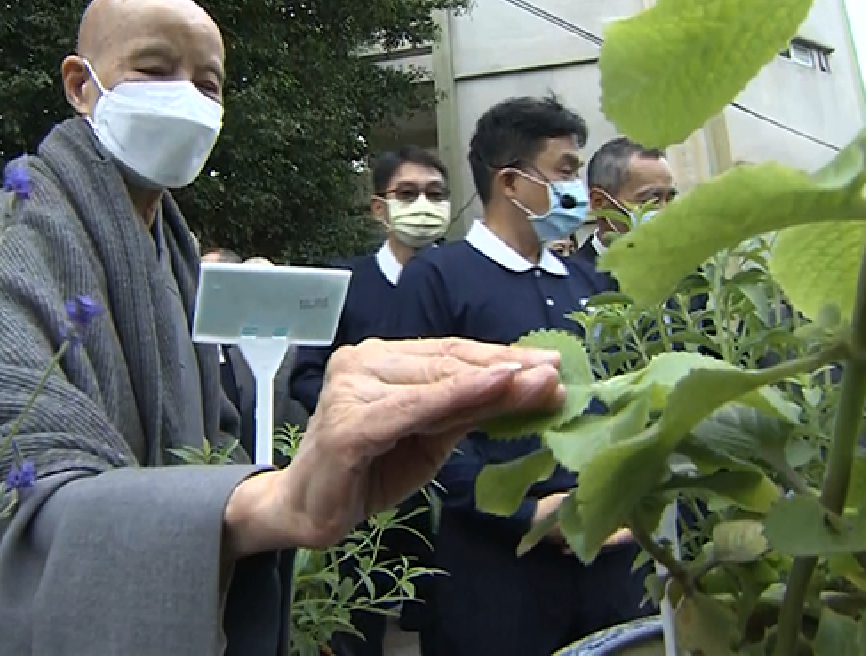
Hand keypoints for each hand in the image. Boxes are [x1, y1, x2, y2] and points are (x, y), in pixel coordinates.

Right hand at [224, 338, 561, 554]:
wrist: (309, 512)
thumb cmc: (370, 469)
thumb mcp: (431, 437)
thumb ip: (471, 409)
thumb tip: (532, 387)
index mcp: (379, 358)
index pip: (449, 352)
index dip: (500, 356)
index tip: (550, 362)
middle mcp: (361, 362)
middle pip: (447, 362)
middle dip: (506, 368)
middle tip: (556, 371)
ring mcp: (351, 389)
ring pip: (436, 382)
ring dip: (492, 382)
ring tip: (539, 383)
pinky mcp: (349, 424)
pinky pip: (413, 410)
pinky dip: (456, 398)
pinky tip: (493, 389)